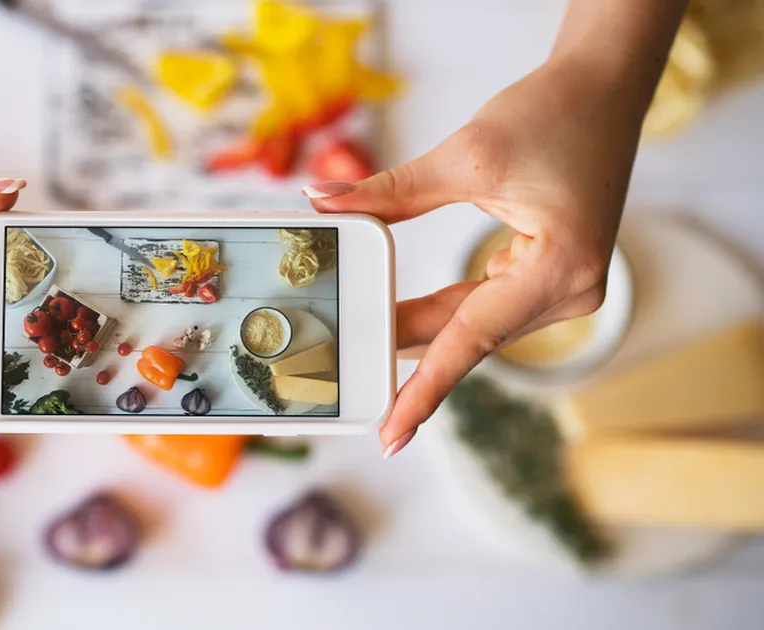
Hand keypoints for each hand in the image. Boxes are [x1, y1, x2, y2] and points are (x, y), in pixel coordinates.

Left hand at [305, 56, 647, 456]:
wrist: (604, 88)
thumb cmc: (553, 113)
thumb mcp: (466, 156)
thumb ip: (392, 194)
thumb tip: (326, 206)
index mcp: (560, 269)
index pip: (472, 340)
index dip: (425, 389)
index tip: (391, 431)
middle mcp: (572, 291)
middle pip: (468, 336)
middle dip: (406, 353)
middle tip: (346, 378)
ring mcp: (565, 288)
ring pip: (473, 326)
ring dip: (419, 329)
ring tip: (360, 347)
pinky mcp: (550, 277)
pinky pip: (485, 307)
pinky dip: (443, 312)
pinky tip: (398, 320)